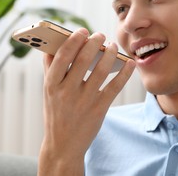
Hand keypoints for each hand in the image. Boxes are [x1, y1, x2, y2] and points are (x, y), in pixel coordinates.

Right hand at [38, 28, 134, 175]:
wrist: (63, 146)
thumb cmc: (56, 113)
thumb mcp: (48, 92)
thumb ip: (50, 69)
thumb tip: (53, 45)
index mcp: (51, 85)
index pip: (62, 56)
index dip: (73, 40)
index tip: (82, 31)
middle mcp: (66, 92)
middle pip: (83, 60)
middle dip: (94, 43)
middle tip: (100, 35)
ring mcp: (84, 101)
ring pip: (101, 71)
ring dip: (110, 54)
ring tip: (113, 46)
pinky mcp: (99, 110)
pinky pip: (114, 87)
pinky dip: (124, 73)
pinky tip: (129, 63)